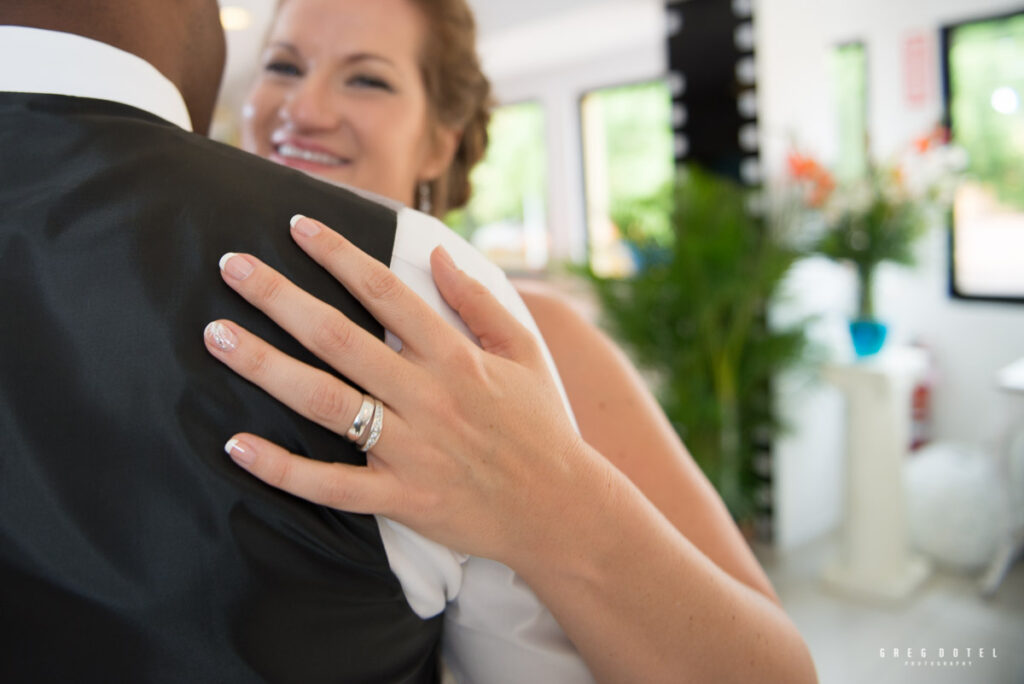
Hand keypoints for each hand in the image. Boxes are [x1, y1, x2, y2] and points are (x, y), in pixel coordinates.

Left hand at [204, 216, 599, 565]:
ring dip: (266, 367)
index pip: (386, 293)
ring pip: (324, 402)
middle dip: (281, 298)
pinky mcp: (400, 498)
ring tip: (217, 336)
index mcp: (455, 357)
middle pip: (340, 338)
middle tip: (232, 267)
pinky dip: (282, 469)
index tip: (297, 226)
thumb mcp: (525, 354)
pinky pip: (331, 485)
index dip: (339, 255)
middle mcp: (426, 396)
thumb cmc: (540, 426)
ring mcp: (410, 449)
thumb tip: (438, 255)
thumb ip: (480, 302)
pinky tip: (236, 445)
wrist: (559, 509)